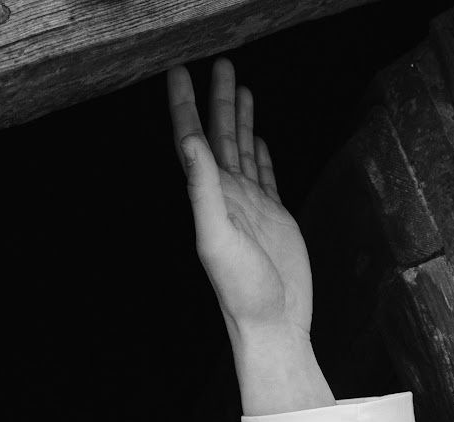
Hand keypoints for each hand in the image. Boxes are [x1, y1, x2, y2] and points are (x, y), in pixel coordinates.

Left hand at [168, 59, 312, 348]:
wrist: (274, 325)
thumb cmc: (244, 292)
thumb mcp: (217, 238)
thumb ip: (202, 190)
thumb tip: (189, 144)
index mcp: (210, 198)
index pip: (193, 142)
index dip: (185, 106)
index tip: (179, 72)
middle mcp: (227, 197)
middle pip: (219, 137)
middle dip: (216, 100)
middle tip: (219, 64)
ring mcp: (251, 206)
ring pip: (242, 150)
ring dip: (238, 118)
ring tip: (239, 86)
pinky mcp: (273, 217)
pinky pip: (264, 174)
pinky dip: (259, 152)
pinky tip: (256, 137)